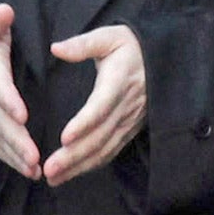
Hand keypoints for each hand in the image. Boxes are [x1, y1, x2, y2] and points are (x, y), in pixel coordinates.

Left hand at [43, 25, 145, 186]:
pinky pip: (111, 151)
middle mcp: (126, 106)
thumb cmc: (130, 46)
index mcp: (119, 81)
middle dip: (74, 156)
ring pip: (104, 149)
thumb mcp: (110, 36)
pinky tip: (72, 174)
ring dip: (79, 166)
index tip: (64, 138)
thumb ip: (83, 44)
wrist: (164, 59)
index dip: (84, 124)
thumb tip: (55, 48)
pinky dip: (92, 165)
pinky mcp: (130, 129)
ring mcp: (129, 121)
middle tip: (49, 169)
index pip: (101, 106)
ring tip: (53, 178)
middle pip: (100, 136)